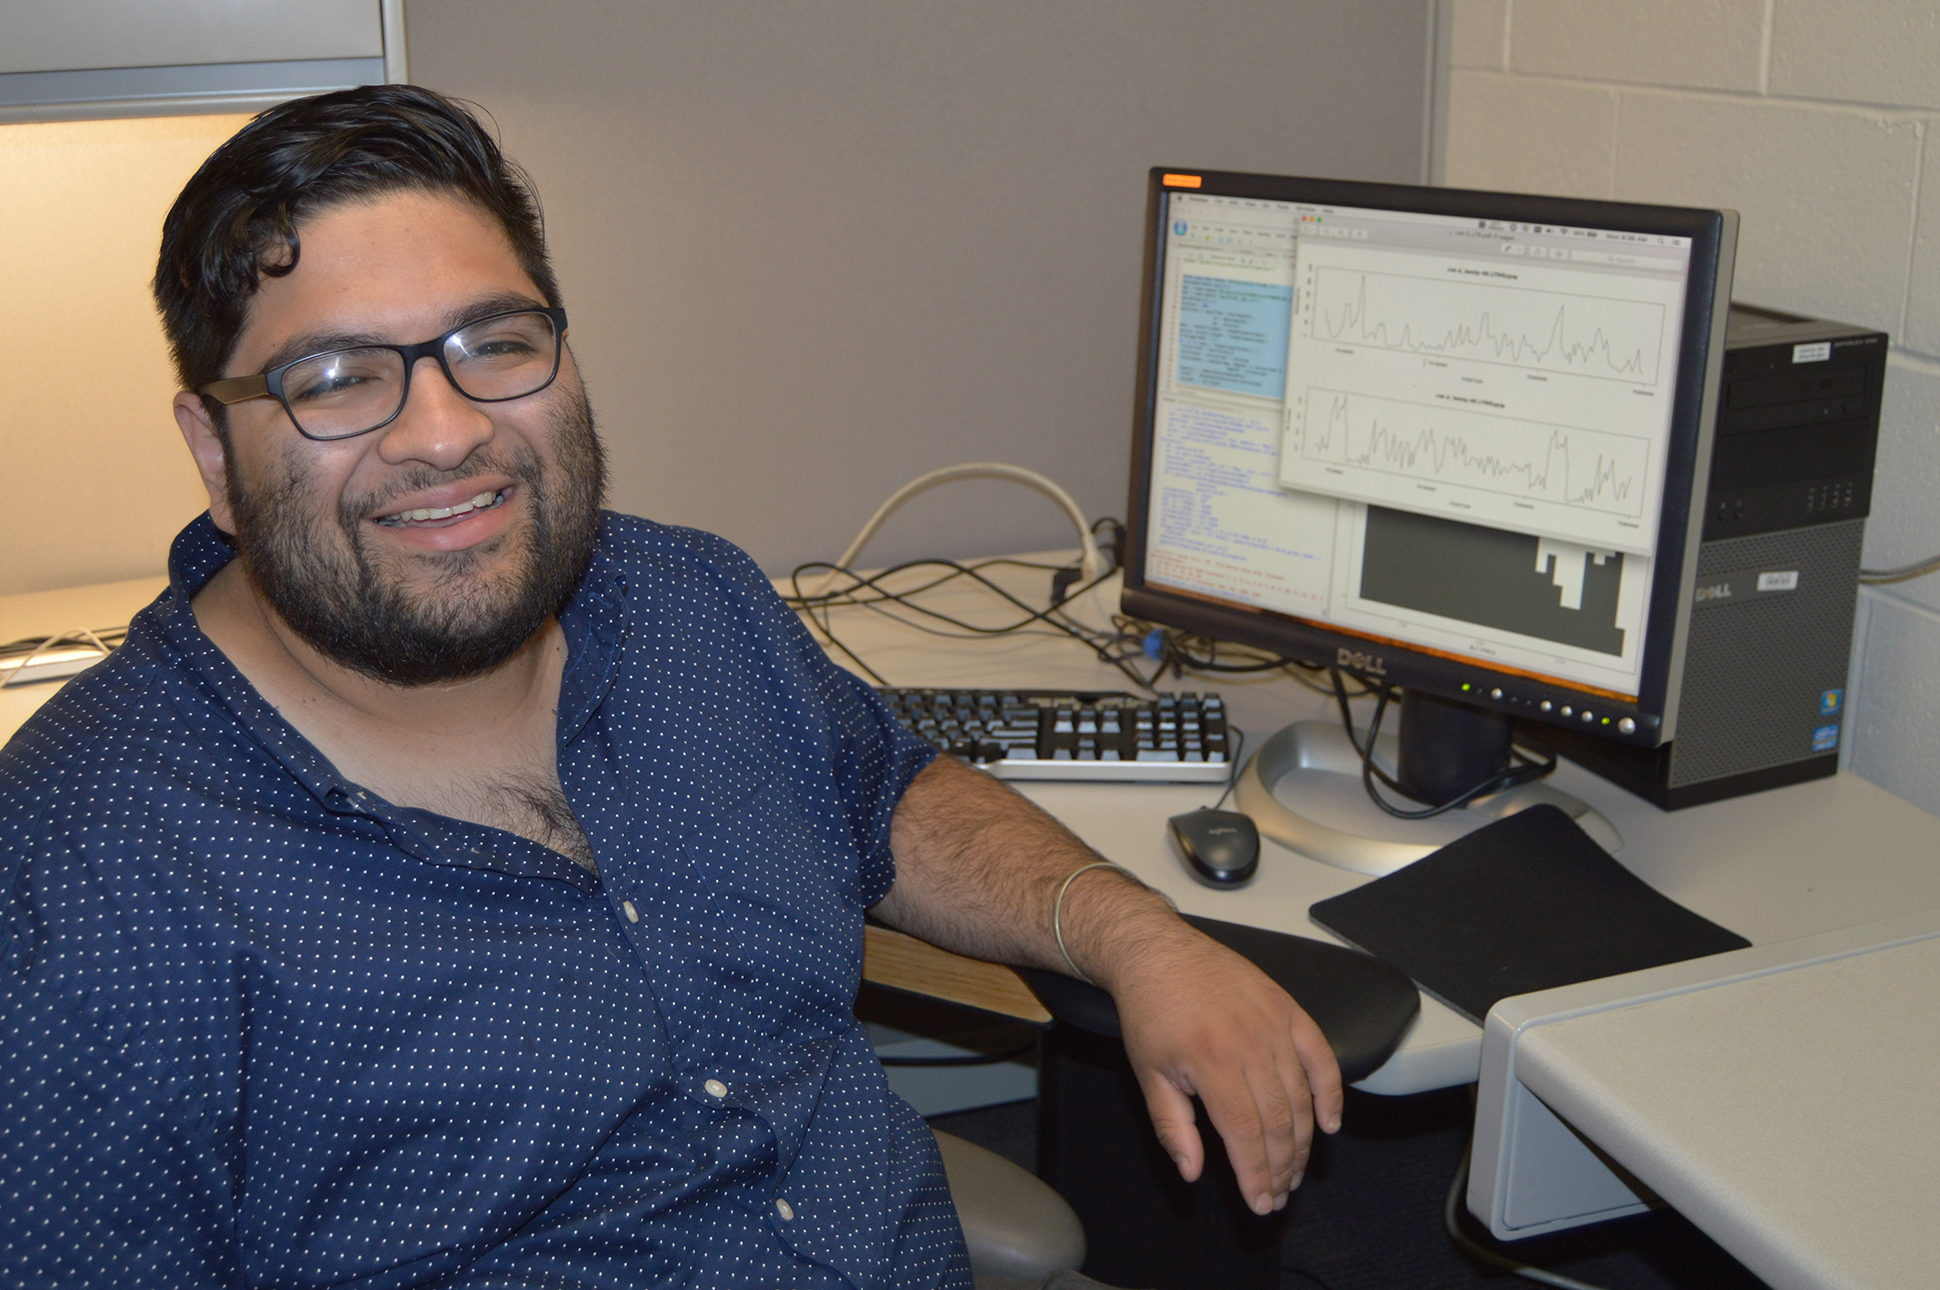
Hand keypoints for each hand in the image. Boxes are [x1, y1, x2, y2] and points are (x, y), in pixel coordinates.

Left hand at [1102, 920, 1343, 1214]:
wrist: (1158, 952)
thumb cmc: (1150, 1012)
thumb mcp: (1149, 1074)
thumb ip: (1172, 1127)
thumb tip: (1193, 1172)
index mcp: (1211, 1061)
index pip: (1246, 1133)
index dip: (1257, 1175)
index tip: (1261, 1203)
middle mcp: (1249, 1042)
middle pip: (1279, 1121)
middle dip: (1282, 1167)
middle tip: (1280, 1194)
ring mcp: (1273, 1023)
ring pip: (1301, 1095)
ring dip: (1304, 1141)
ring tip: (1296, 1171)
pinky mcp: (1287, 1008)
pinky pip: (1321, 1056)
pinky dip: (1332, 1092)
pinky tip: (1331, 1124)